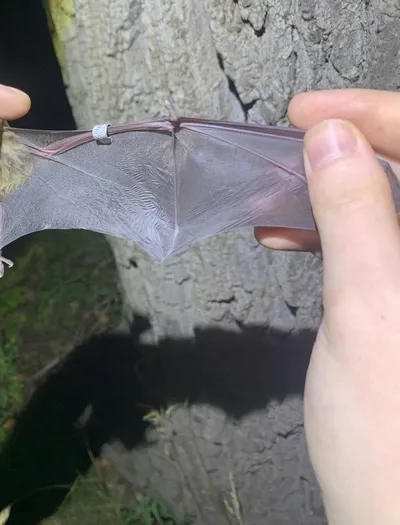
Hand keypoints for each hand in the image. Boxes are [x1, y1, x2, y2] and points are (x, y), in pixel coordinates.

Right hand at [257, 90, 399, 523]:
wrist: (398, 515)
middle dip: (355, 145)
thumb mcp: (368, 310)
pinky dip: (340, 231)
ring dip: (340, 190)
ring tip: (277, 194)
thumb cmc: (388, 428)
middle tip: (290, 141)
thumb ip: (357, 215)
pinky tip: (292, 237)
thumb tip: (332, 136)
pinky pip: (383, 243)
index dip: (376, 113)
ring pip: (396, 205)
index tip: (304, 112)